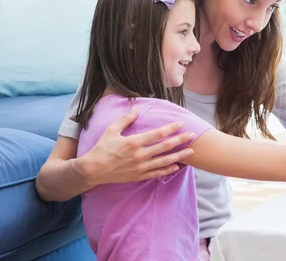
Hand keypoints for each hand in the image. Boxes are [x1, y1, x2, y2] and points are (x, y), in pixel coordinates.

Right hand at [77, 109, 195, 185]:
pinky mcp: (138, 176)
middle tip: (192, 135)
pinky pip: (157, 173)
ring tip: (191, 151)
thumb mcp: (111, 130)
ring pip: (164, 161)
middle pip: (165, 147)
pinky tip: (177, 166)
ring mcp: (140, 167)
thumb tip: (137, 109)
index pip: (157, 134)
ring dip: (179, 155)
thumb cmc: (101, 148)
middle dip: (180, 140)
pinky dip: (168, 170)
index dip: (171, 128)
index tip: (180, 123)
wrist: (93, 169)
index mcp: (134, 142)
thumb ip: (125, 119)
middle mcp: (139, 155)